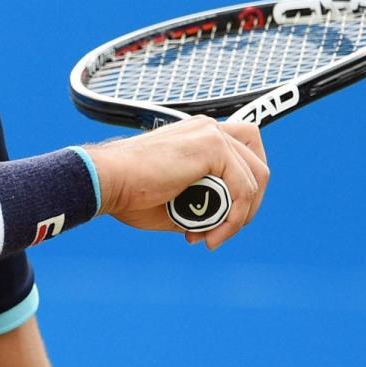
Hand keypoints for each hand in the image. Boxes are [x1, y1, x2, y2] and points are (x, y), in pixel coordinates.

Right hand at [85, 116, 268, 249]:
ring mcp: (212, 134)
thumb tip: (226, 222)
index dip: (242, 194)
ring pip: (255, 178)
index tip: (217, 223)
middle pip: (258, 165)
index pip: (244, 158)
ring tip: (210, 237)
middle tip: (219, 232)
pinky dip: (232, 218)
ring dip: (238, 217)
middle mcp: (209, 129)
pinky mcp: (212, 146)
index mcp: (199, 136)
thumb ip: (207, 203)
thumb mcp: (178, 200)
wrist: (107, 181)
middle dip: (249, 205)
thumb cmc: (130, 193)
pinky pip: (243, 189)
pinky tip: (209, 234)